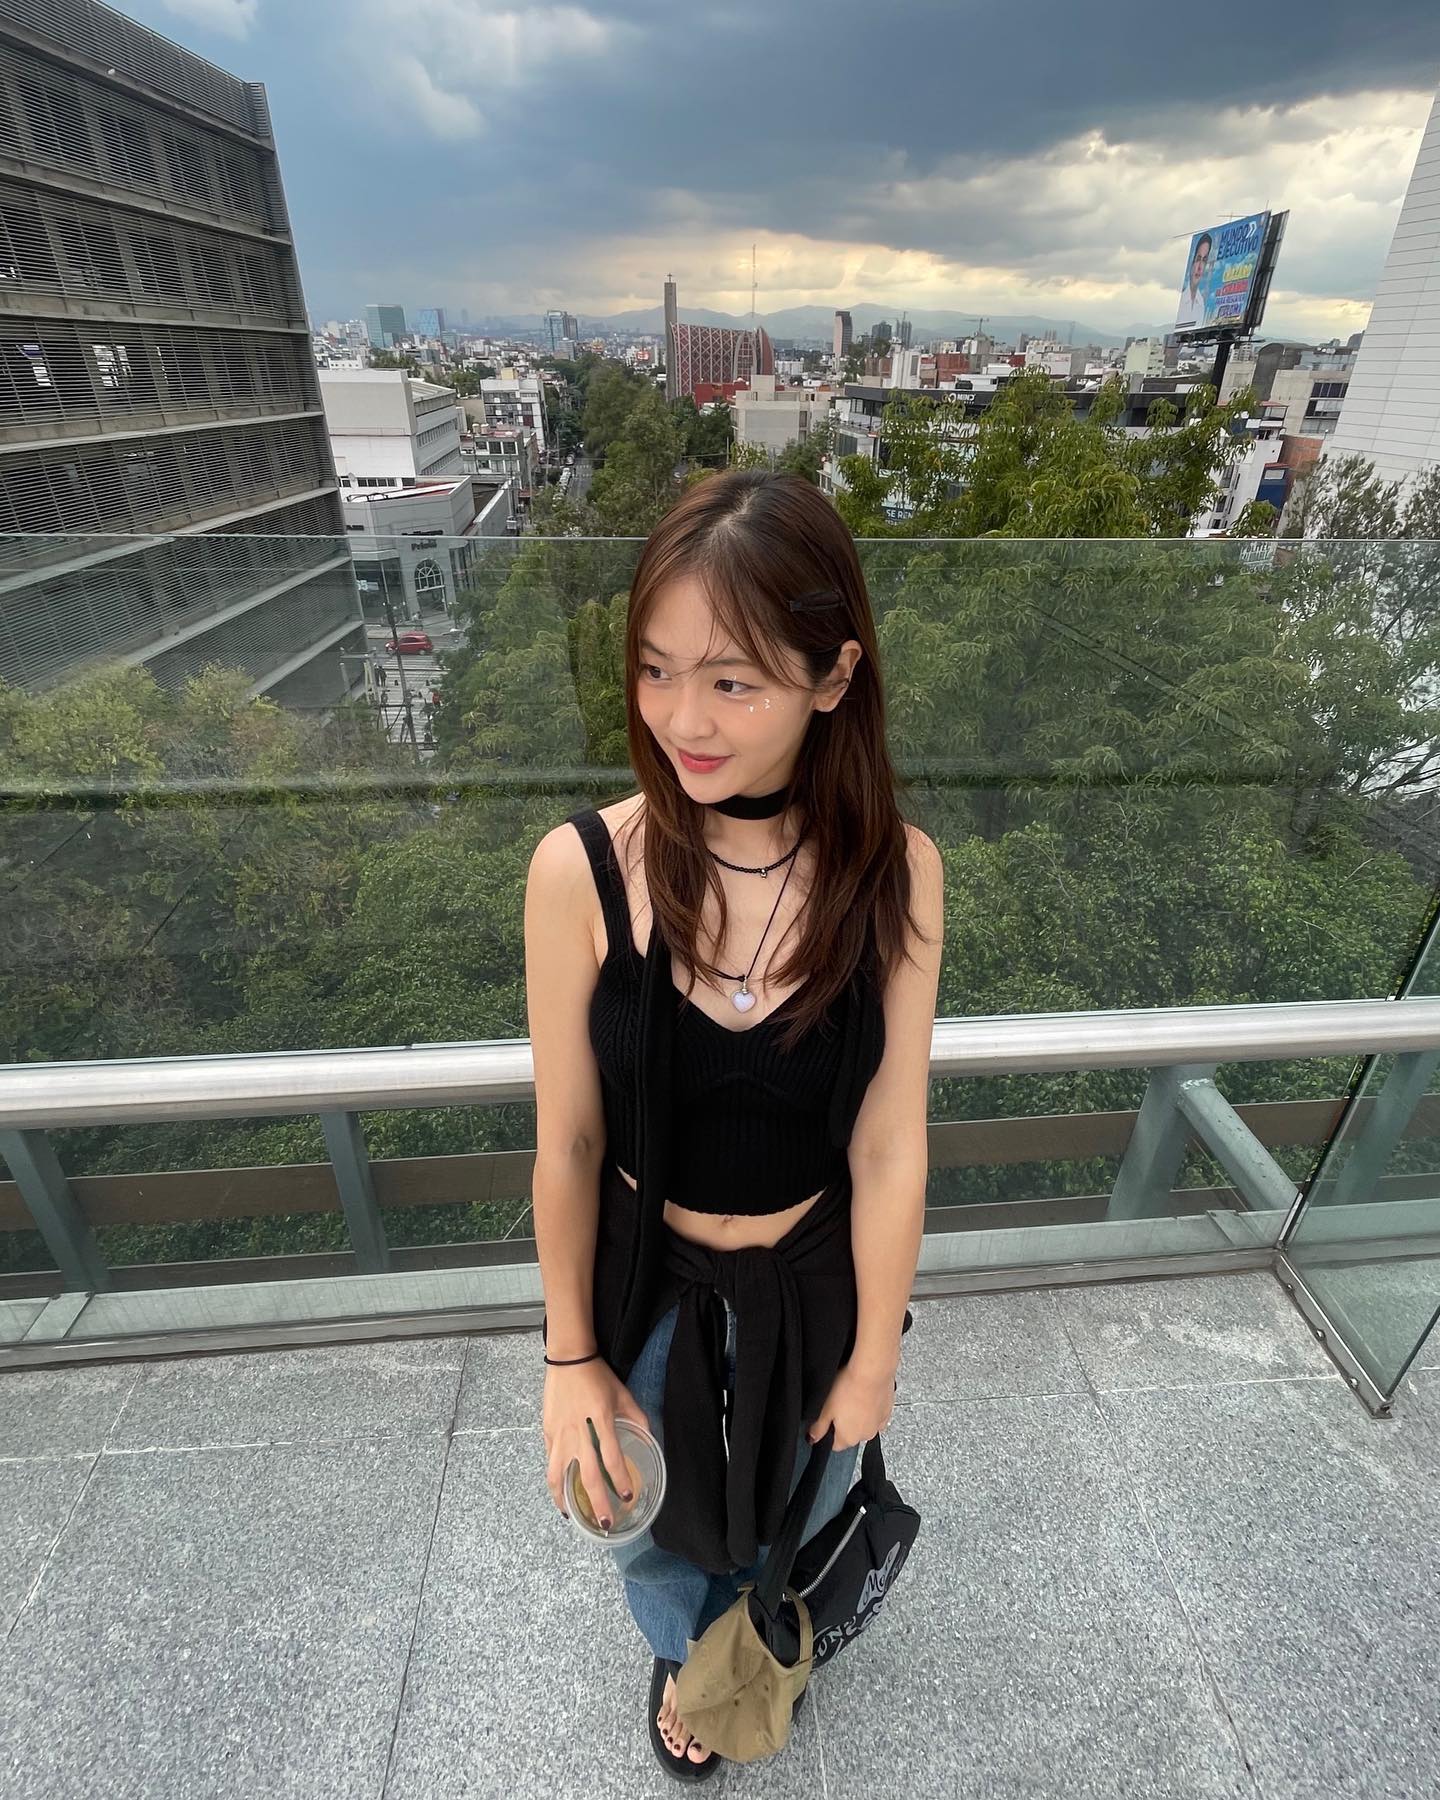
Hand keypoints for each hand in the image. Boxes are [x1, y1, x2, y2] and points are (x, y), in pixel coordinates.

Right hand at [542, 1359, 650, 1524]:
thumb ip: (638, 1417)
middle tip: (605, 1522)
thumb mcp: (623, 1394)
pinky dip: (553, 1480)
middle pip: (587, 1474)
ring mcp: (560, 1432)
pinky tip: (559, 1490)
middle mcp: (579, 1430)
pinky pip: (549, 1461)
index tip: (626, 1496)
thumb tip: (650, 1438)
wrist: (569, 1358)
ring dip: (565, 1498)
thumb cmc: (598, 1376)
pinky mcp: (547, 1432)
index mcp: (601, 1419)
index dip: (620, 1480)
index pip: (612, 1458)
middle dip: (597, 1501)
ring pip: (558, 1474)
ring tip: (572, 1516)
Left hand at [807, 1358, 895, 1451]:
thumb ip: (818, 1427)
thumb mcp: (825, 1408)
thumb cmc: (848, 1388)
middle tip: (839, 1404)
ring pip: (864, 1425)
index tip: (828, 1418)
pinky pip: (876, 1416)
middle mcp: (865, 1436)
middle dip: (844, 1424)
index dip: (829, 1432)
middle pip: (850, 1436)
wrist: (872, 1372)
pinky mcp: (887, 1412)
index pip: (835, 1445)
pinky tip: (866, 1396)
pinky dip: (871, 1410)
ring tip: (853, 1398)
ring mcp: (878, 1425)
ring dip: (858, 1417)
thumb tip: (812, 1438)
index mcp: (848, 1438)